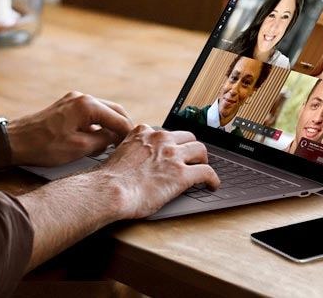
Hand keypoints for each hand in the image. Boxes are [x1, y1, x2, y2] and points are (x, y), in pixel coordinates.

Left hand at [8, 91, 132, 166]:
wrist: (15, 141)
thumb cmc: (44, 146)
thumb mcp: (79, 148)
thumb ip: (102, 141)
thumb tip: (115, 138)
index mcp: (87, 105)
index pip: (118, 118)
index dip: (128, 134)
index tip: (135, 146)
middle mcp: (81, 97)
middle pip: (112, 110)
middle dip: (122, 126)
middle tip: (129, 144)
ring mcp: (73, 100)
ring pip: (101, 111)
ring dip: (109, 125)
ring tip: (114, 145)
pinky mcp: (66, 107)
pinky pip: (89, 113)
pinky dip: (97, 124)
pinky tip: (97, 139)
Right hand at [93, 124, 219, 218]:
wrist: (109, 190)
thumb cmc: (110, 179)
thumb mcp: (120, 153)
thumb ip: (132, 150)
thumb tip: (137, 162)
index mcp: (144, 132)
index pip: (166, 133)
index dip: (172, 144)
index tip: (174, 151)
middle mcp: (160, 139)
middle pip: (187, 137)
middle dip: (190, 148)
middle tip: (192, 160)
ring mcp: (173, 155)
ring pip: (200, 150)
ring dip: (203, 160)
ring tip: (203, 170)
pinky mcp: (182, 174)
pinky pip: (207, 172)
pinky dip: (213, 179)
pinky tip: (213, 185)